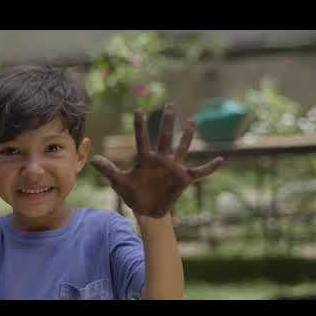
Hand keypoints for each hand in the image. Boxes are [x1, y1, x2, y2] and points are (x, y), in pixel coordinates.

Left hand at [91, 105, 223, 217]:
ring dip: (187, 136)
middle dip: (167, 122)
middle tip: (170, 105)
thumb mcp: (119, 183)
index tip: (138, 110)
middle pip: (164, 137)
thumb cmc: (133, 194)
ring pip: (182, 148)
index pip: (141, 139)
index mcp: (145, 158)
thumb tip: (94, 160)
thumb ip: (109, 171)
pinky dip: (210, 167)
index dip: (140, 125)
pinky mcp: (183, 178)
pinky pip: (199, 171)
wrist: (147, 210)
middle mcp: (161, 159)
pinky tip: (221, 159)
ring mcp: (173, 167)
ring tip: (191, 121)